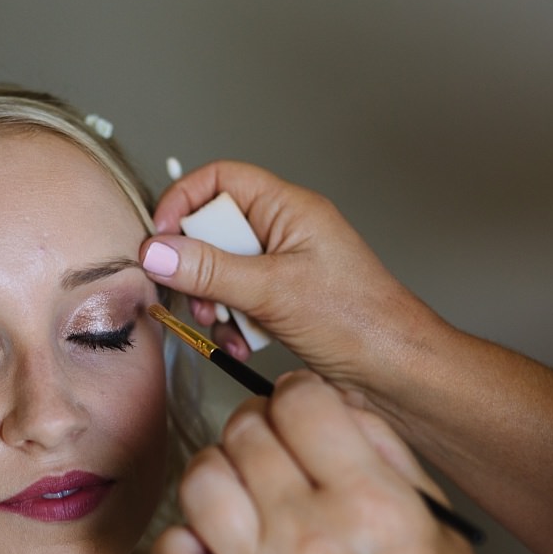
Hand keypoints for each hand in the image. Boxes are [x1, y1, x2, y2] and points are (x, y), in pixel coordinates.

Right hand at [141, 161, 436, 397]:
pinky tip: (243, 346)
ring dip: (214, 304)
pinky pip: (237, 304)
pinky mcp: (283, 304)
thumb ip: (209, 271)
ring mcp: (283, 269)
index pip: (220, 179)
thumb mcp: (273, 292)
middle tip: (193, 298)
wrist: (396, 374)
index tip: (160, 238)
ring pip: (221, 273)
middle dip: (197, 269)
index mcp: (289, 209)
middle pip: (213, 230)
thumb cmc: (360, 322)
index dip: (183, 201)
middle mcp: (285, 233)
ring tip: (225, 327)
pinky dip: (233, 326)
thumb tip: (156, 251)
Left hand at [151, 370, 517, 553]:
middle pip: (246, 432)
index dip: (299, 392)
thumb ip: (381, 443)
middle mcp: (312, 538)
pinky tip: (215, 543)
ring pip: (201, 482)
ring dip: (219, 470)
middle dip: (260, 424)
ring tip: (244, 486)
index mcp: (371, 502)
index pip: (301, 402)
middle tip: (277, 446)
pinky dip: (182, 544)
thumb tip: (327, 395)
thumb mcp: (434, 513)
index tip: (305, 407)